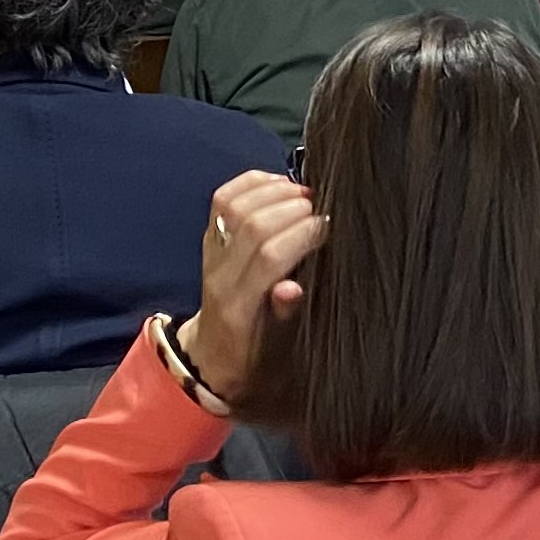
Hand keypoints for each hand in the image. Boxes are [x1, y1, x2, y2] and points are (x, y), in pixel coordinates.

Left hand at [174, 170, 323, 404]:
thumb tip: (292, 287)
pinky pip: (222, 199)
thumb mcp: (276, 350)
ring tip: (304, 194)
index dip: (303, 234)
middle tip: (322, 207)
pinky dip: (251, 182)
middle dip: (292, 208)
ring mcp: (210, 254)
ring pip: (234, 206)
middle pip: (252, 226)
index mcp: (239, 307)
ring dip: (273, 191)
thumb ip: (284, 317)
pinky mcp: (208, 239)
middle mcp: (219, 275)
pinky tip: (278, 182)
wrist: (214, 357)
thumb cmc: (254, 356)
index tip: (330, 226)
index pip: (269, 257)